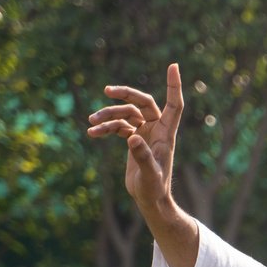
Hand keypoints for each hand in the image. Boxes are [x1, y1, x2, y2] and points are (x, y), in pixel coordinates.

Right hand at [86, 63, 183, 215]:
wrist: (149, 200)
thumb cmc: (154, 189)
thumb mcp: (149, 175)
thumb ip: (142, 157)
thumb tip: (132, 139)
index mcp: (167, 134)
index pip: (174, 105)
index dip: (174, 86)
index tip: (173, 66)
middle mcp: (157, 130)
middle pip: (143, 103)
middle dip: (125, 95)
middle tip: (107, 91)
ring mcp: (145, 133)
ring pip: (126, 114)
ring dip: (108, 115)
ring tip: (91, 122)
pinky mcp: (134, 140)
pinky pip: (118, 127)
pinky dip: (105, 128)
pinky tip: (92, 133)